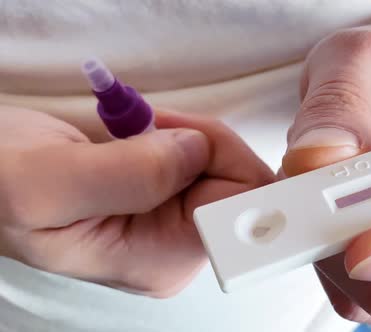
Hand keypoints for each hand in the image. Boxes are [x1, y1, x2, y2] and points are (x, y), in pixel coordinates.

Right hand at [0, 107, 273, 297]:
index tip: (178, 136)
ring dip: (180, 133)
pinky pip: (200, 156)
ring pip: (221, 164)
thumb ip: (130, 173)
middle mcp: (178, 247)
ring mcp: (174, 222)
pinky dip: (173, 132)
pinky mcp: (166, 197)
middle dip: (197, 140)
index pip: (242, 208)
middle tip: (141, 128)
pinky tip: (134, 136)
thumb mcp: (47, 184)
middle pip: (239, 182)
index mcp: (162, 258)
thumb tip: (197, 151)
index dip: (226, 160)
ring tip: (126, 135)